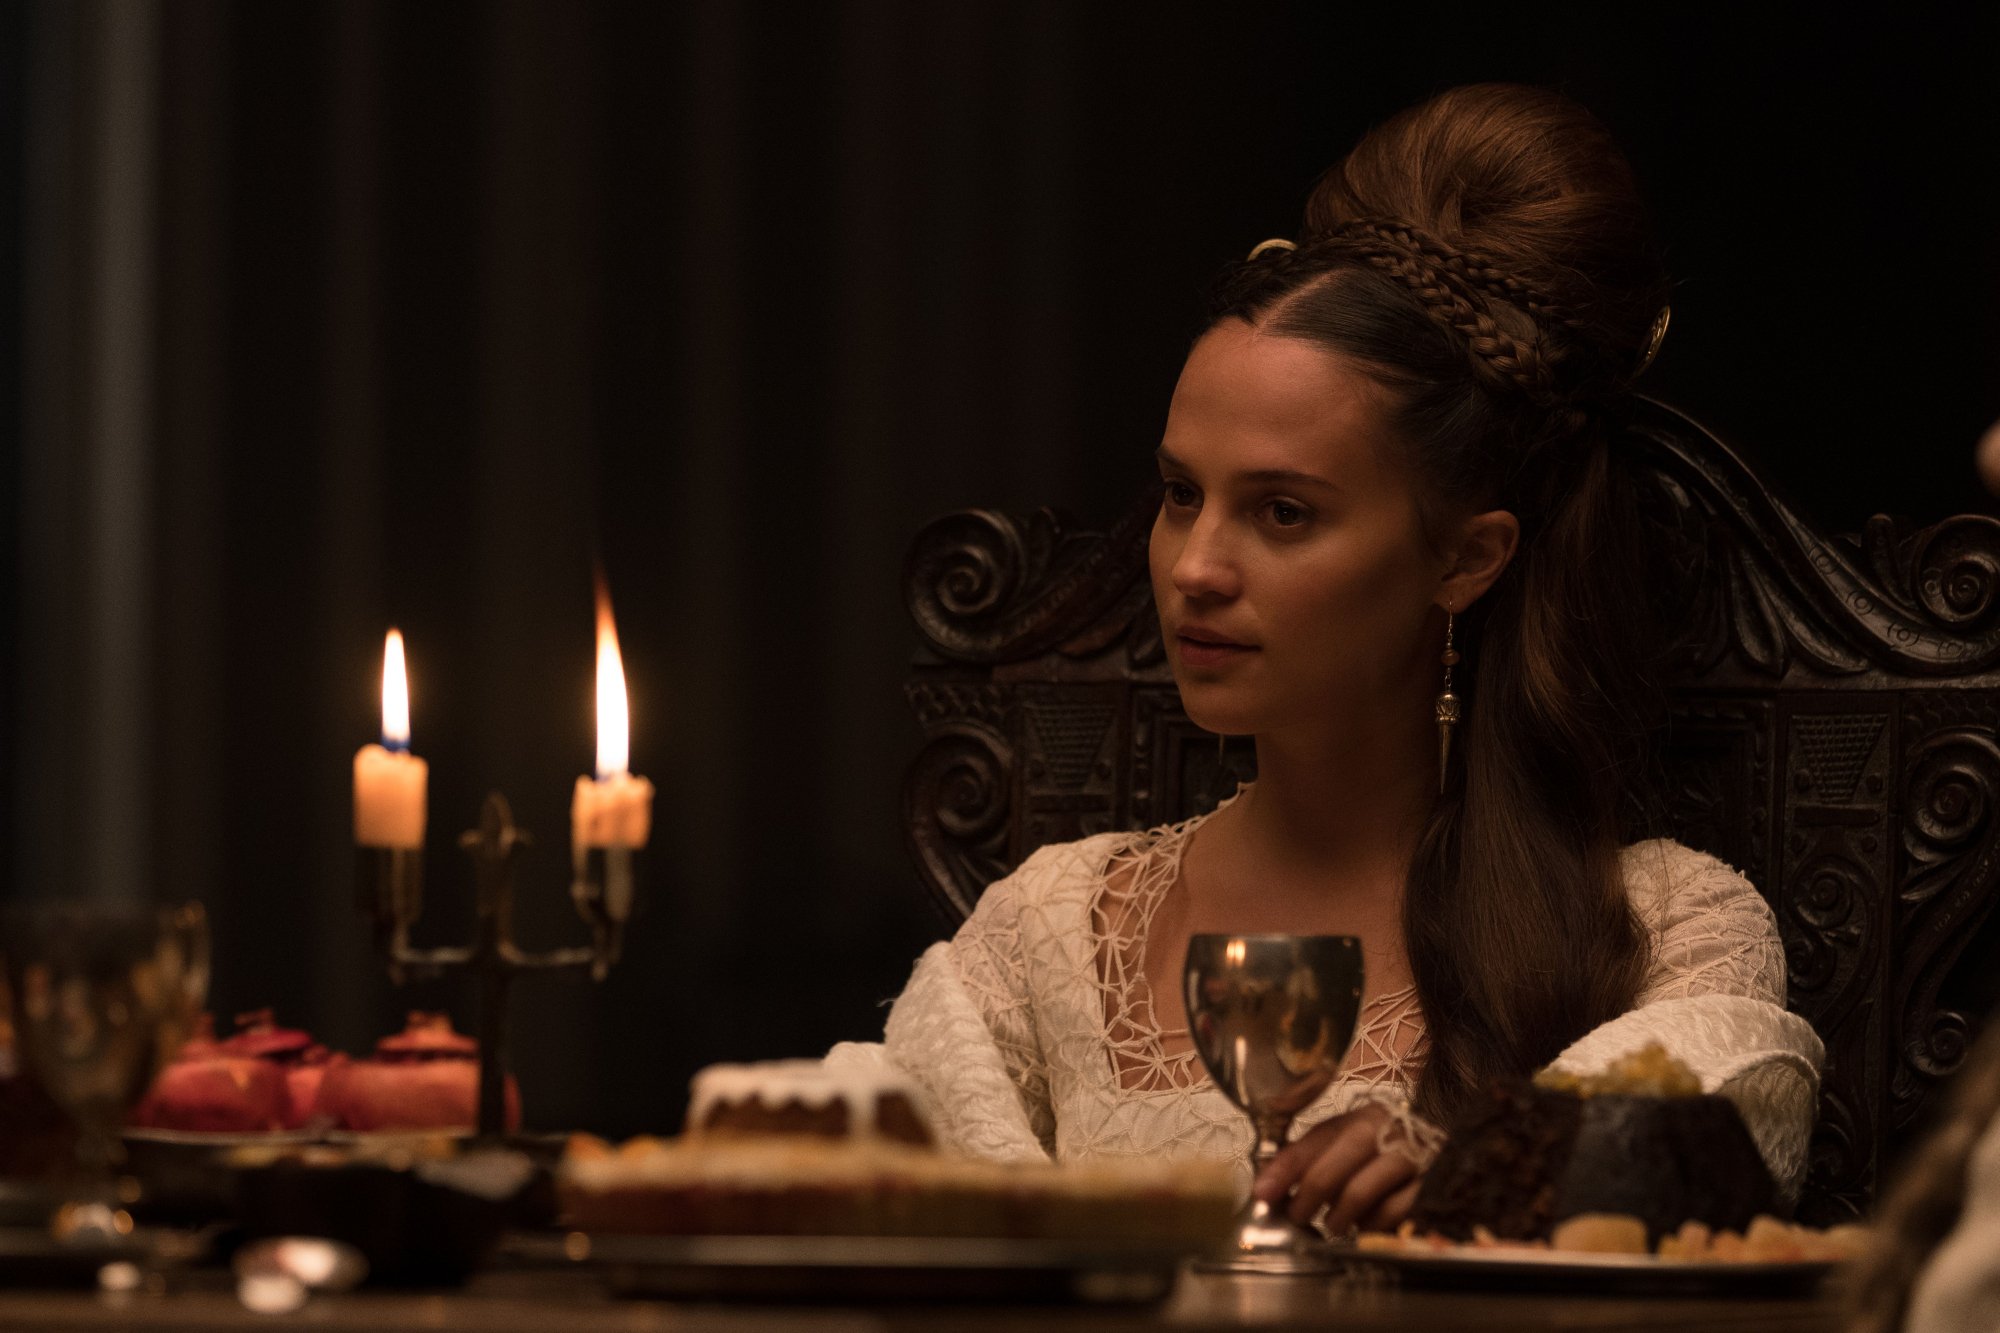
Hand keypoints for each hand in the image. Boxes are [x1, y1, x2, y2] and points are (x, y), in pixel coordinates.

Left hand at [1253, 1103, 1421, 1235]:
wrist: (1432, 1144)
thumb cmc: (1377, 1148)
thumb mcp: (1342, 1141)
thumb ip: (1305, 1158)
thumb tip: (1265, 1186)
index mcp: (1359, 1118)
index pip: (1313, 1142)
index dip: (1283, 1170)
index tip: (1262, 1194)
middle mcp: (1385, 1131)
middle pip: (1334, 1166)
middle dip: (1308, 1196)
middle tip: (1297, 1216)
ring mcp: (1410, 1157)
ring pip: (1361, 1192)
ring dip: (1337, 1216)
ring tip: (1331, 1225)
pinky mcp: (1429, 1185)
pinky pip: (1393, 1213)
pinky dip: (1371, 1225)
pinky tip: (1364, 1226)